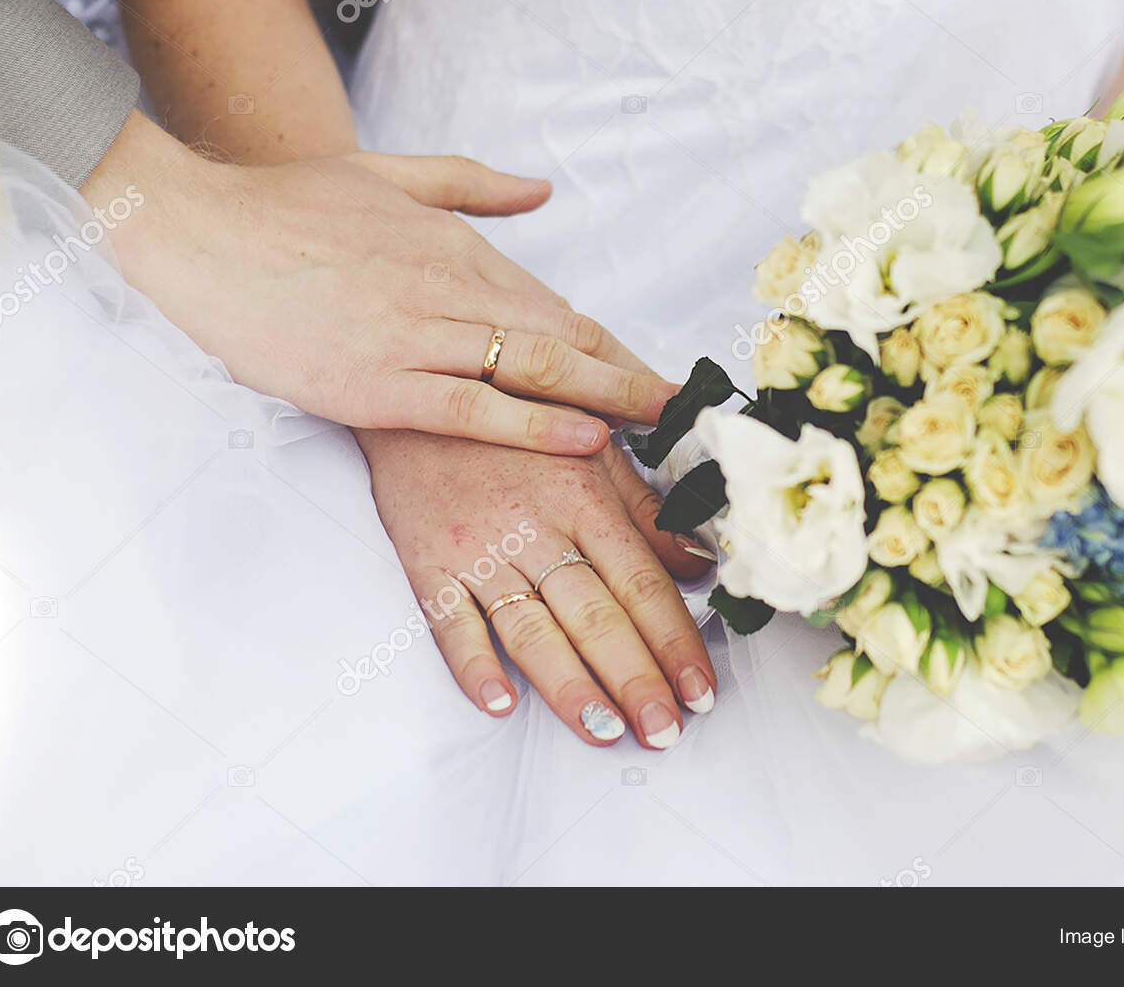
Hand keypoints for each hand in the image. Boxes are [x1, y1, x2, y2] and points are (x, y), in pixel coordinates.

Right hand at [84, 113, 677, 452]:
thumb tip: (544, 188)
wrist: (199, 229)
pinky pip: (473, 409)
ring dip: (608, 401)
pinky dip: (535, 426)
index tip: (657, 375)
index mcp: (457, 247)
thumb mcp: (391, 174)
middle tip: (690, 411)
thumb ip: (474, 184)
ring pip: (535, 370)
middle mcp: (452, 290)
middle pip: (564, 338)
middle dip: (633, 376)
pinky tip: (586, 440)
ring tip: (665, 429)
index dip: (613, 345)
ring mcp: (418, 338)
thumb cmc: (289, 204)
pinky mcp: (379, 384)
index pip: (556, 303)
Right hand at [357, 429, 719, 746]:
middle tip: (666, 731)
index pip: (641, 582)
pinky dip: (473, 664)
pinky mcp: (428, 564)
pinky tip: (500, 703)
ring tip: (605, 732)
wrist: (423, 391)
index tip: (701, 689)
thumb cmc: (519, 424)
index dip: (675, 640)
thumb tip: (701, 562)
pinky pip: (449, 622)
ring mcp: (480, 550)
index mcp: (584, 500)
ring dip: (569, 687)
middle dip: (635, 679)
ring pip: (531, 630)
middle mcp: (536, 529)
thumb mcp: (594, 450)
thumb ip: (646, 511)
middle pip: (595, 616)